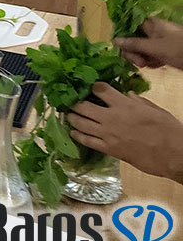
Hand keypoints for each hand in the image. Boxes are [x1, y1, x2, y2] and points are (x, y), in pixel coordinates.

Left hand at [68, 82, 182, 183]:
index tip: (89, 86)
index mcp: (124, 104)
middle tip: (70, 100)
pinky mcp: (109, 149)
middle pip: (83, 106)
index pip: (100, 89)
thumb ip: (139, 101)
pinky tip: (73, 132)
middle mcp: (111, 117)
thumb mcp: (155, 110)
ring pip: (81, 123)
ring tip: (67, 114)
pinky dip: (78, 136)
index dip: (93, 86)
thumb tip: (128, 95)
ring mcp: (108, 134)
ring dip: (72, 117)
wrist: (173, 155)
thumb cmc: (168, 131)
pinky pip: (88, 141)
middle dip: (74, 102)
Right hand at [114, 17, 182, 70]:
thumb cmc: (180, 49)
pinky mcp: (164, 52)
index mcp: (150, 24)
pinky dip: (151, 62)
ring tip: (149, 65)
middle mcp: (152, 31)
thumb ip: (134, 44)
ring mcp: (158, 42)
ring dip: (141, 58)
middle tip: (139, 62)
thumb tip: (114, 40)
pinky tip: (157, 66)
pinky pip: (150, 56)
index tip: (121, 48)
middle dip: (132, 52)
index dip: (122, 36)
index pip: (128, 25)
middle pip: (132, 39)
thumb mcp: (155, 48)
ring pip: (140, 49)